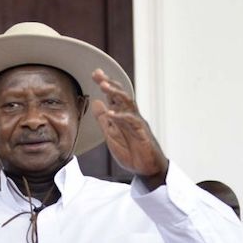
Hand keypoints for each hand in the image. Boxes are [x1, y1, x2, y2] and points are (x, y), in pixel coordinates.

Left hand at [89, 69, 168, 185]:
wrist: (147, 169)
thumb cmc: (131, 152)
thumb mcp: (111, 135)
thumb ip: (104, 120)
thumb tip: (96, 102)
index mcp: (122, 115)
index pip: (113, 96)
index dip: (105, 83)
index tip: (95, 72)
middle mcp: (130, 115)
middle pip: (121, 94)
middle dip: (109, 83)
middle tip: (98, 75)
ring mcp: (137, 123)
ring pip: (128, 103)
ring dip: (115, 93)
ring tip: (103, 86)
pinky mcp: (142, 133)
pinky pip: (132, 122)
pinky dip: (121, 117)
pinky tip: (111, 114)